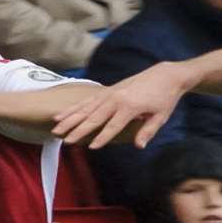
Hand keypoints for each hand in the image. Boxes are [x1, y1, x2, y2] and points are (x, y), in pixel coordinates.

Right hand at [52, 62, 193, 148]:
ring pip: (85, 108)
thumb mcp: (161, 117)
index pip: (113, 125)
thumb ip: (148, 131)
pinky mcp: (106, 91)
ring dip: (70, 119)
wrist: (165, 75)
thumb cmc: (165, 98)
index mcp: (130, 106)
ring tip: (56, 129)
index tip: (91, 147)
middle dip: (78, 130)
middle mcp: (116, 98)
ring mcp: (109, 93)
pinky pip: (87, 101)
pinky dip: (73, 108)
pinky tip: (62, 115)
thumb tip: (139, 146)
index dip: (103, 137)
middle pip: (94, 117)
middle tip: (65, 140)